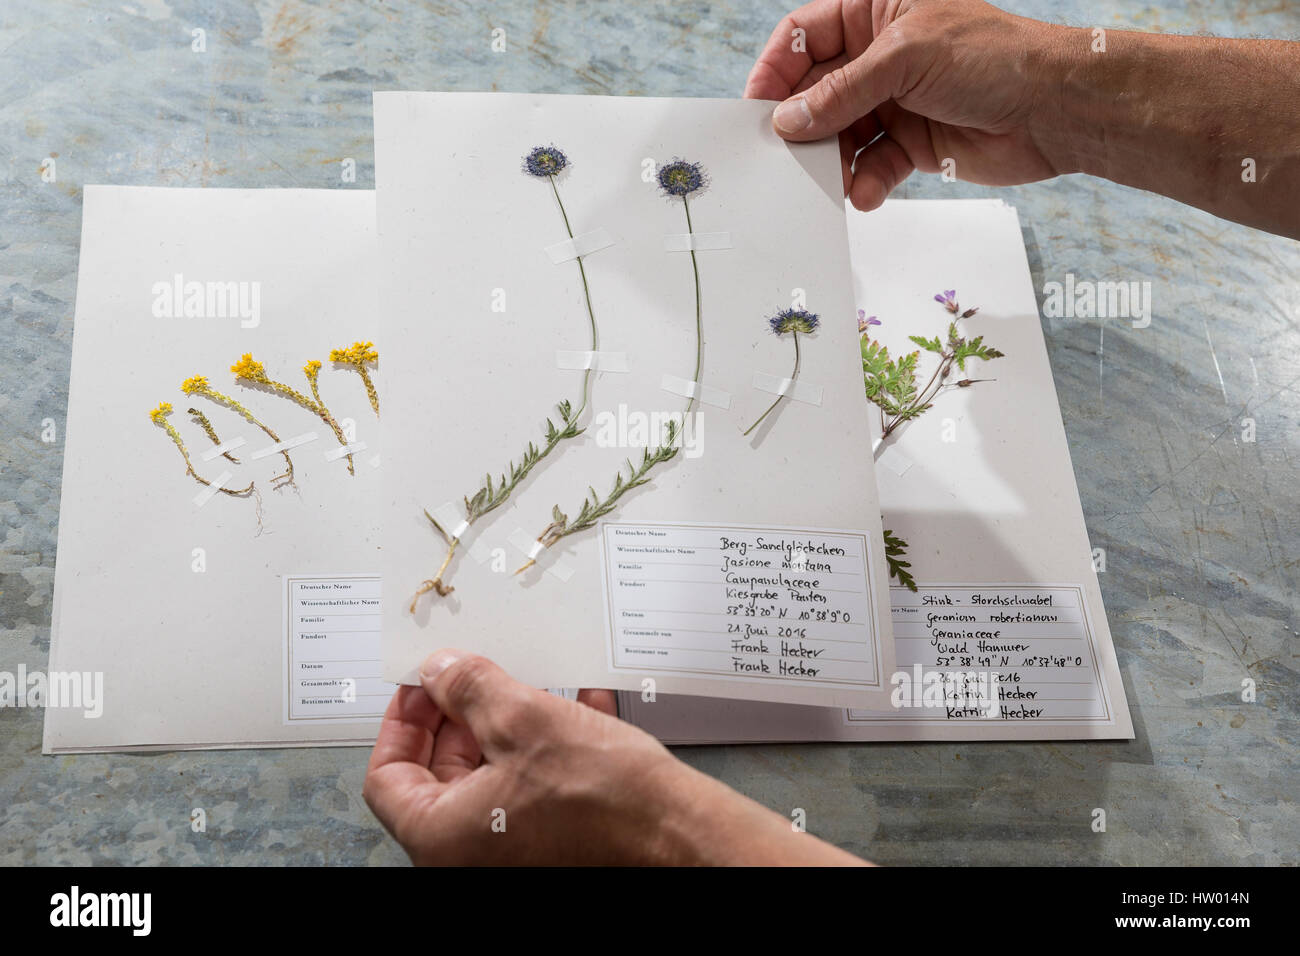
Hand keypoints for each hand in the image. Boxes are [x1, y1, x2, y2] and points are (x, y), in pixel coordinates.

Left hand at [363, 648, 869, 864]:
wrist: (681, 837)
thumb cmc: (605, 798)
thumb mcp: (524, 719)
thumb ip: (469, 689)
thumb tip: (440, 670)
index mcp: (444, 838)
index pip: (388, 776)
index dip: (403, 721)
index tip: (423, 685)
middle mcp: (473, 856)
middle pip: (440, 777)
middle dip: (460, 718)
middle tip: (476, 677)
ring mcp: (516, 854)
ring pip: (494, 779)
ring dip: (508, 727)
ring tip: (532, 686)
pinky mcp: (558, 845)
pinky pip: (537, 791)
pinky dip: (548, 749)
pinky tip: (579, 708)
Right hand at [746, 0, 1067, 208]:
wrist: (1054, 109)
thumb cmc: (994, 57)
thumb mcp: (905, 59)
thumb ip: (842, 91)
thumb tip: (788, 119)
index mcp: (877, 11)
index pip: (805, 36)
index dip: (776, 69)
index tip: (756, 107)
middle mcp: (880, 56)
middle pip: (816, 90)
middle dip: (801, 124)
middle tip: (782, 155)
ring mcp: (894, 100)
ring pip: (839, 134)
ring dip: (831, 160)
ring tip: (826, 182)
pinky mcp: (911, 142)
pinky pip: (871, 165)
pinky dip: (865, 182)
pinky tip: (866, 193)